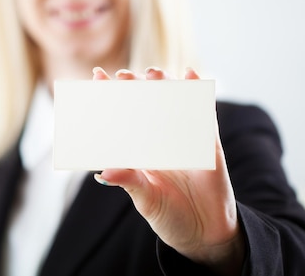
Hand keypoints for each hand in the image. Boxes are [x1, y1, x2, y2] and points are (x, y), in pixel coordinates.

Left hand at [92, 67, 244, 275]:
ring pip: (173, 103)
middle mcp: (159, 139)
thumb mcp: (146, 198)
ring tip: (153, 73)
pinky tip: (190, 75)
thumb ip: (128, 181)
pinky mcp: (208, 142)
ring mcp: (184, 138)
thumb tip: (103, 173)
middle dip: (134, 87)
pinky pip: (203, 113)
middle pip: (145, 103)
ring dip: (163, 85)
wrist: (205, 232)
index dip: (109, 96)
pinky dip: (198, 94)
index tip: (96, 76)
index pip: (122, 116)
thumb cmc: (169, 215)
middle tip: (124, 75)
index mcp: (139, 149)